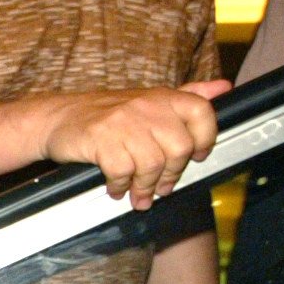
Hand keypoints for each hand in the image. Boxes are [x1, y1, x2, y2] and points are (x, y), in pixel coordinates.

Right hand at [44, 81, 227, 211]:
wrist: (59, 117)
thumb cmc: (107, 113)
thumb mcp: (150, 100)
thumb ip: (188, 95)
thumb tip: (224, 88)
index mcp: (163, 96)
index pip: (202, 113)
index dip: (205, 139)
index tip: (196, 156)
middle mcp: (147, 106)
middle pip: (179, 148)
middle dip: (172, 175)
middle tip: (162, 188)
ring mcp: (123, 122)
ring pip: (151, 165)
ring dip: (145, 187)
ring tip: (139, 195)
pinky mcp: (101, 139)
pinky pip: (122, 171)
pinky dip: (121, 186)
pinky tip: (116, 188)